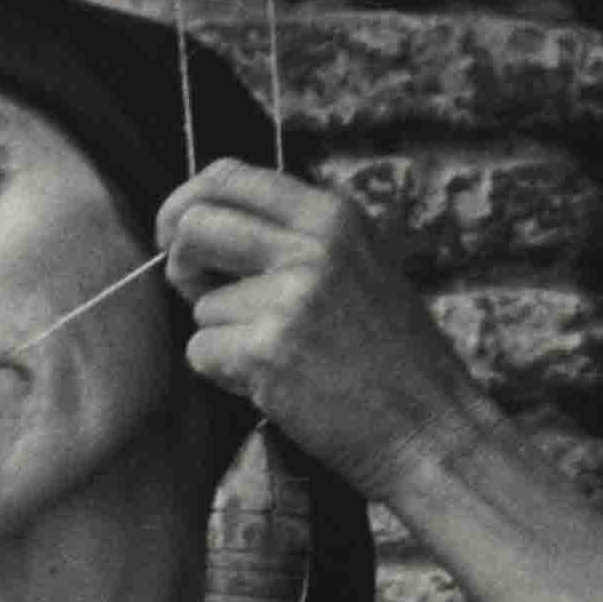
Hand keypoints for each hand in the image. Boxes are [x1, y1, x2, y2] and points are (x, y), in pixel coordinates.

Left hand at [155, 163, 491, 510]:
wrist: (428, 425)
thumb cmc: (392, 357)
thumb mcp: (360, 265)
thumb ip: (296, 240)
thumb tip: (208, 230)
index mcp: (332, 215)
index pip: (229, 176)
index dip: (185, 204)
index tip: (174, 233)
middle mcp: (311, 245)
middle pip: (195, 227)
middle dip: (180, 264)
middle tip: (196, 294)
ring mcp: (289, 297)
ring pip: (201, 307)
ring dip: (223, 339)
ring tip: (280, 359)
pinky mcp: (269, 351)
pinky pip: (203, 354)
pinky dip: (224, 376)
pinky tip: (273, 384)